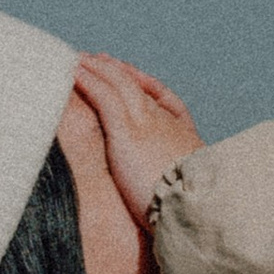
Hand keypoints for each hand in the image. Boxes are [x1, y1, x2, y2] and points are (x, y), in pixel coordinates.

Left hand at [72, 51, 200, 224]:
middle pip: (138, 88)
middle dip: (117, 71)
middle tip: (97, 59)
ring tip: (77, 59)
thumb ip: (180, 186)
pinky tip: (73, 73)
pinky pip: (105, 97)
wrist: (200, 213)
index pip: (163, 101)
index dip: (145, 84)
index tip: (129, 74)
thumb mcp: (192, 194)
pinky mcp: (130, 133)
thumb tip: (170, 200)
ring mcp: (148, 125)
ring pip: (120, 85)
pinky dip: (89, 82)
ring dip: (97, 69)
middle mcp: (167, 125)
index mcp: (184, 139)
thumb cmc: (195, 214)